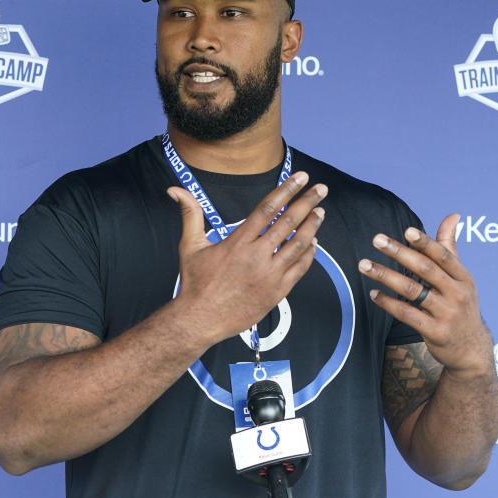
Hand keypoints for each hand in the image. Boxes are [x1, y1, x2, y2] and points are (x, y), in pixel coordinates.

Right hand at [167, 171, 326, 343]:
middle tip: (321, 189)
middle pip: (289, 222)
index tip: (301, 177)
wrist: (201, 320)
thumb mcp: (190, 245)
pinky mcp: (277, 292)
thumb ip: (190, 214)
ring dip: (312, 226)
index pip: (268, 209)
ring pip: (298, 245)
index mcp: (237, 242)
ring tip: (320, 212)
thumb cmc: (195, 283)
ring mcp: (269, 275)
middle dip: (307, 202)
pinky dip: (309, 254)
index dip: (286, 190)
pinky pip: (300, 269)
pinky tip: (313, 243)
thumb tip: (176, 190)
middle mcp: (256, 257)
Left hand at [358, 214, 493, 376]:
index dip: (425, 242)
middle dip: (399, 252)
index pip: (443, 256)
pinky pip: (407, 314)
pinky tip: (373, 293)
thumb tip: (452, 216)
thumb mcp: (462, 278)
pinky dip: (388, 303)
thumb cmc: (461, 306)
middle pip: (424, 269)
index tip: (407, 231)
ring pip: (412, 291)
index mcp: (463, 277)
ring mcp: (446, 314)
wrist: (471, 350)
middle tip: (377, 239)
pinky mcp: (435, 332)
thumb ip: (450, 248)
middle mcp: (457, 294)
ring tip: (364, 265)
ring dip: (386, 275)